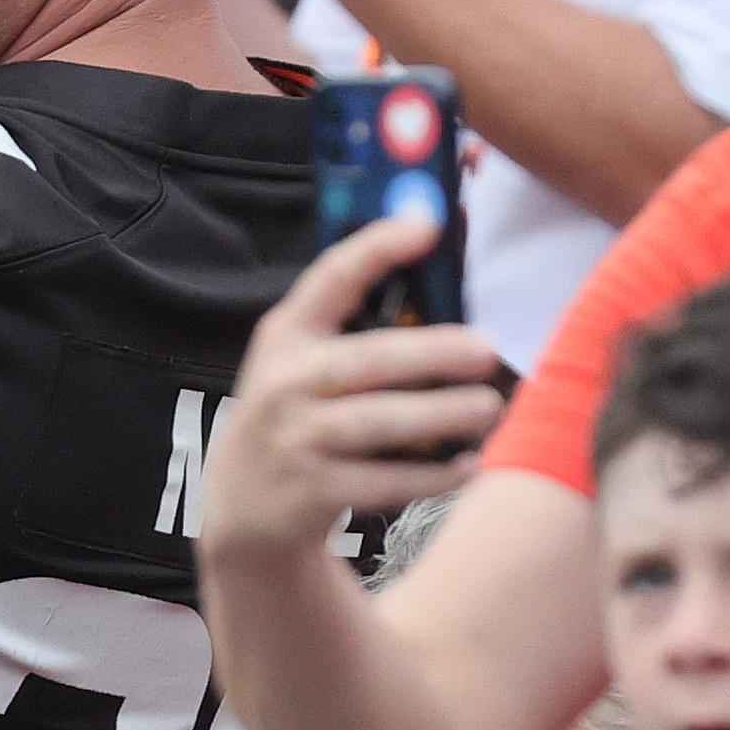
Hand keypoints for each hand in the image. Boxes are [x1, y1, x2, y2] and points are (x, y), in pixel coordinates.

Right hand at [196, 215, 510, 567]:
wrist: (241, 504)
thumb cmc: (293, 415)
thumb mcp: (299, 361)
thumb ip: (352, 329)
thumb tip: (441, 284)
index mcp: (287, 334)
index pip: (330, 278)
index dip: (377, 248)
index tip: (426, 224)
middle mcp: (286, 381)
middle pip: (366, 360)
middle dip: (432, 352)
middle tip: (488, 350)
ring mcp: (297, 439)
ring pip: (378, 423)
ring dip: (441, 415)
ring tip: (489, 407)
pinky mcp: (313, 490)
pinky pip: (383, 482)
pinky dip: (431, 475)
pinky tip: (467, 466)